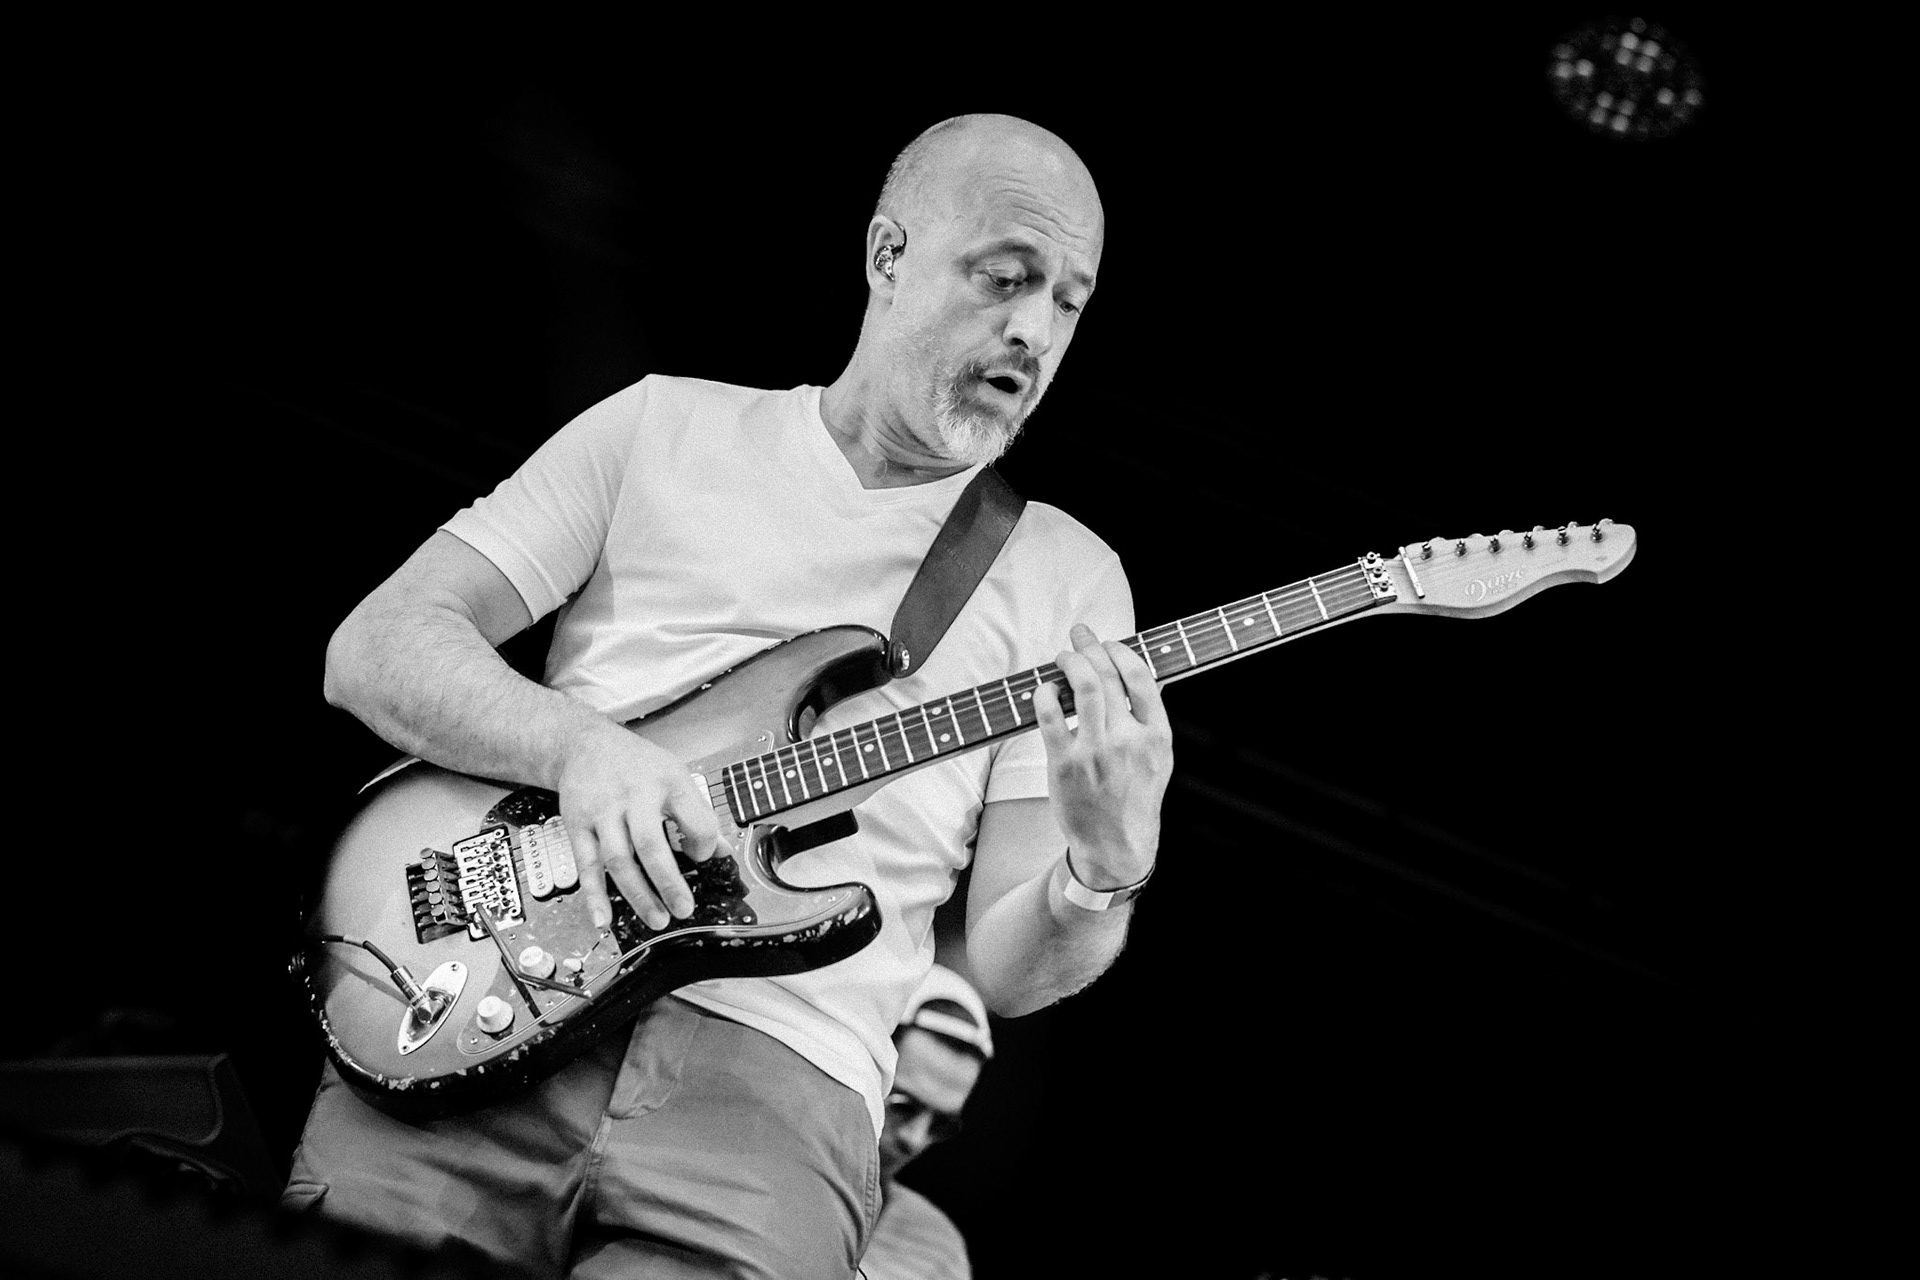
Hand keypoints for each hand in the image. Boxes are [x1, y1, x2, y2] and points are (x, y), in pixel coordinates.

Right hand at [554, 722, 725, 930]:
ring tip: (657, 918)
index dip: (705, 844)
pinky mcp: (577, 826)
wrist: (582, 744)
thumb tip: (723, 851)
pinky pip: (586, 866)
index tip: (704, 858)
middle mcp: (633, 796)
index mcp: (667, 781)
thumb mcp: (674, 775)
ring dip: (638, 895)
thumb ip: (697, 813)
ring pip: (618, 859)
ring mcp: (602, 812)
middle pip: (650, 844)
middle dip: (668, 882)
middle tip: (684, 909)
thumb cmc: (635, 763)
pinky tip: (603, 919)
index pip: (696, 819)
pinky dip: (594, 896)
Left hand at [1032, 623, 1172, 887]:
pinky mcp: (1066, 764)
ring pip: (1083, 687)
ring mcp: (1096, 752)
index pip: (1141, 677)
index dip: (1121, 651)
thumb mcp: (1158, 758)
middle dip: (1091, 645)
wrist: (1116, 845)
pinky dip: (1045, 694)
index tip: (1109, 642)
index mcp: (1156, 735)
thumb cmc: (1134, 797)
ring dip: (1070, 662)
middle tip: (1079, 634)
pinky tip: (1044, 689)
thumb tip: (1140, 675)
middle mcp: (1128, 740)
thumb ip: (1150, 718)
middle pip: (1108, 675)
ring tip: (1063, 656)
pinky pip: (1051, 716)